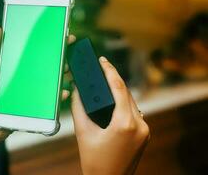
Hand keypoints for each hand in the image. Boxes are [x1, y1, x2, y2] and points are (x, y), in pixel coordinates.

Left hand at [0, 26, 73, 142]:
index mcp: (11, 66)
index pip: (28, 50)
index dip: (41, 41)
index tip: (54, 33)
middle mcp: (22, 76)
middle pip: (42, 64)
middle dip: (57, 56)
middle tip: (67, 51)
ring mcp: (28, 91)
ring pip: (48, 80)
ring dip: (60, 74)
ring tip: (68, 70)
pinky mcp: (33, 105)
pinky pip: (48, 98)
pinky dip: (57, 96)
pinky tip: (63, 93)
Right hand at [71, 56, 149, 174]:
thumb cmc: (94, 162)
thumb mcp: (83, 133)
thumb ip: (79, 108)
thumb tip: (77, 91)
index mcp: (125, 124)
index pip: (119, 88)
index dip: (109, 71)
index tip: (102, 60)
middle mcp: (140, 125)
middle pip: (127, 93)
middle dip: (114, 79)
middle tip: (101, 68)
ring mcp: (145, 130)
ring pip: (132, 102)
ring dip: (120, 90)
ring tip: (105, 80)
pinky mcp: (144, 134)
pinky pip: (134, 111)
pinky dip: (124, 102)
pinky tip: (114, 98)